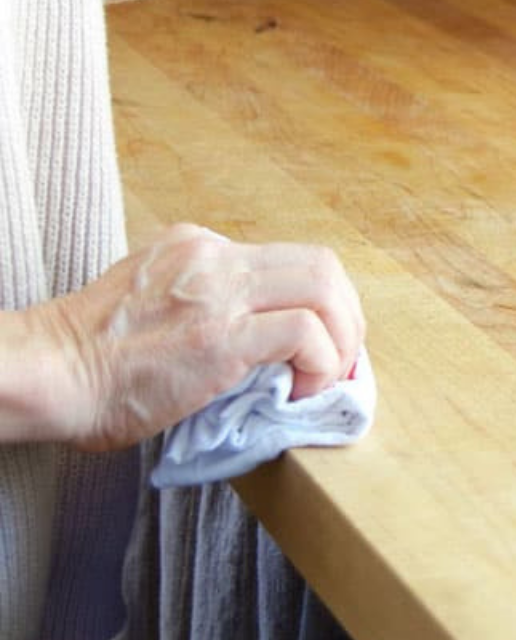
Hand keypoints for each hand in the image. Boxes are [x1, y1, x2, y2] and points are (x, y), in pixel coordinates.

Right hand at [29, 224, 364, 450]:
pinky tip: (301, 393)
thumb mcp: (152, 305)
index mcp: (199, 247)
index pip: (288, 260)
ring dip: (342, 339)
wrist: (44, 374)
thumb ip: (202, 306)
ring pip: (324, 288)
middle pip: (321, 264)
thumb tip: (254, 347)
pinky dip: (322, 364)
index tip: (322, 344)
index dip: (320, 304)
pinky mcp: (222, 333)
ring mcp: (220, 290)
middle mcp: (215, 256)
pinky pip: (305, 333)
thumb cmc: (88, 361)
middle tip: (341, 361)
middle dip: (346, 316)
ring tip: (327, 379)